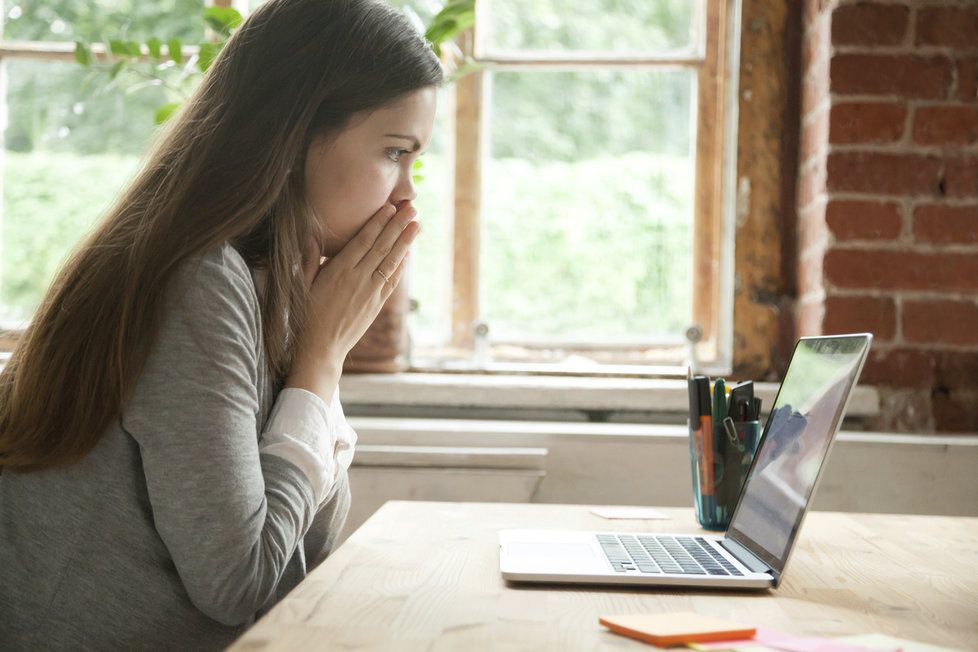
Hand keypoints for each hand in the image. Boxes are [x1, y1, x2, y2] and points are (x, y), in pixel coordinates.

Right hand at [286, 201, 419, 399]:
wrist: (320, 349)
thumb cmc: (306, 315)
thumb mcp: (301, 286)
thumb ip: (309, 259)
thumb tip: (311, 234)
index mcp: (339, 271)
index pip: (364, 240)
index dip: (379, 222)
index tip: (390, 206)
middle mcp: (358, 279)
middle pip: (383, 247)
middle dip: (398, 225)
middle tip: (412, 208)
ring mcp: (370, 293)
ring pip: (391, 262)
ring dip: (406, 242)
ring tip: (417, 225)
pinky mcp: (376, 305)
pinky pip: (392, 281)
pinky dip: (401, 266)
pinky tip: (408, 253)